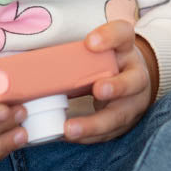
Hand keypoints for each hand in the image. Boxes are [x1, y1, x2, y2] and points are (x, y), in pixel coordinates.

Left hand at [63, 21, 157, 145]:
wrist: (131, 79)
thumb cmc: (105, 60)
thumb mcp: (98, 48)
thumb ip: (75, 50)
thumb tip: (34, 61)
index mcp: (126, 48)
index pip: (123, 34)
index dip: (109, 37)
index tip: (90, 42)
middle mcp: (136, 74)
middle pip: (134, 80)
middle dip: (117, 87)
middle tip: (98, 89)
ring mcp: (134, 102)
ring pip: (120, 115)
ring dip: (95, 124)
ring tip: (70, 129)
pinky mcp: (125, 122)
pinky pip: (109, 133)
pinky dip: (89, 136)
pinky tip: (69, 136)